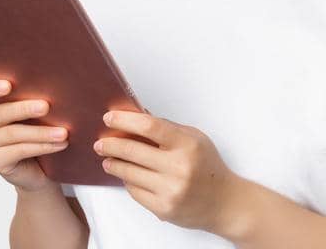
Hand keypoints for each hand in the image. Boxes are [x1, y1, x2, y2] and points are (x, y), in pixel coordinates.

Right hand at [0, 77, 69, 193]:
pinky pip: (20, 150)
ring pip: (13, 133)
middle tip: (45, 106)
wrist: (39, 167)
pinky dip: (42, 146)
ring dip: (41, 132)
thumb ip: (32, 97)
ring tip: (62, 132)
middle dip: (24, 109)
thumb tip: (53, 87)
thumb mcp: (32, 112)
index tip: (8, 85)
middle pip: (0, 113)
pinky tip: (60, 144)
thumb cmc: (36, 129)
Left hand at [95, 110, 245, 232]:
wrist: (225, 203)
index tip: (110, 118)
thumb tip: (138, 116)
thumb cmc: (208, 168)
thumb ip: (168, 128)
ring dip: (114, 164)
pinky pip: (134, 192)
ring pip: (129, 173)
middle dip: (111, 144)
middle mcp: (179, 168)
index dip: (125, 120)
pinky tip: (127, 175)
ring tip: (108, 159)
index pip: (149, 126)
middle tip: (100, 142)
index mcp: (187, 145)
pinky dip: (128, 181)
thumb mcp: (195, 139)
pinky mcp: (163, 208)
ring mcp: (170, 190)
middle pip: (132, 150)